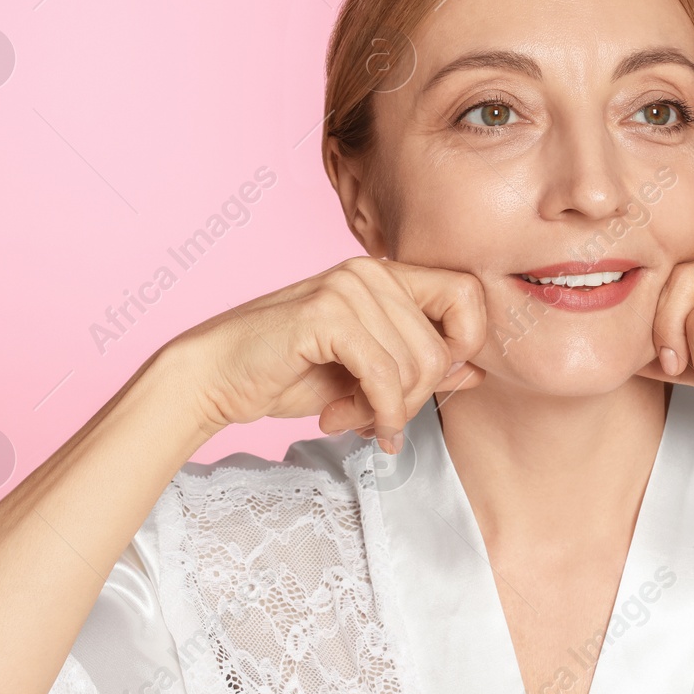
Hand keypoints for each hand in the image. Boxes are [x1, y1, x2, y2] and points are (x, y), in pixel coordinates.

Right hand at [164, 257, 487, 452]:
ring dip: (387, 410)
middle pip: (442, 348)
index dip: (465, 344)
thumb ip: (418, 365)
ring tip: (351, 418)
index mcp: (386, 274)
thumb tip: (477, 371)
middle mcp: (371, 271)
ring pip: (415, 367)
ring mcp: (348, 287)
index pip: (468, 293)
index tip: (430, 383)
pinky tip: (344, 422)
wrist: (216, 377)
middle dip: (413, 399)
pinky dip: (376, 411)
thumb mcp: (367, 372)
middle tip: (375, 419)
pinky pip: (383, 375)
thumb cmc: (289, 372)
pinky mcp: (325, 313)